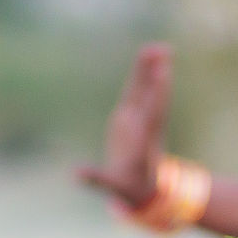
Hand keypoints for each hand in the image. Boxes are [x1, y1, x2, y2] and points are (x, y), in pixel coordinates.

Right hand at [77, 41, 171, 207]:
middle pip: (150, 97)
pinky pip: (141, 93)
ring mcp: (140, 121)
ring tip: (157, 47)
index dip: (156, 96)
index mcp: (141, 141)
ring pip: (147, 91)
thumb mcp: (113, 186)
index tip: (163, 76)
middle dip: (155, 75)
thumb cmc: (129, 188)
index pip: (150, 115)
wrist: (147, 189)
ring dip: (151, 70)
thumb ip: (96, 179)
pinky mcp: (135, 118)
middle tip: (162, 50)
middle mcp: (144, 128)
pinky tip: (149, 59)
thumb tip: (75, 174)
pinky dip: (145, 77)